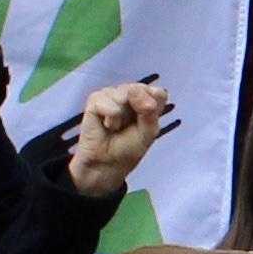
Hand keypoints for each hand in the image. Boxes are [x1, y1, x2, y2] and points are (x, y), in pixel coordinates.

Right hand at [62, 79, 173, 200]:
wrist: (107, 163)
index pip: (157, 92)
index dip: (154, 106)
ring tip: (116, 127)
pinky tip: (106, 125)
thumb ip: (149, 111)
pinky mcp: (95, 100)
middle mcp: (129, 94)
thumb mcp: (148, 133)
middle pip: (139, 89)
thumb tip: (136, 90)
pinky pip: (105, 100)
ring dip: (121, 116)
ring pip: (123, 93)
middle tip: (129, 126)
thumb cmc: (128, 148)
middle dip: (137, 111)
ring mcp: (112, 95)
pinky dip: (109, 117)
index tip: (147, 120)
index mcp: (146, 101)